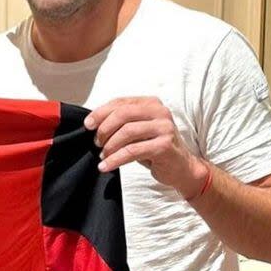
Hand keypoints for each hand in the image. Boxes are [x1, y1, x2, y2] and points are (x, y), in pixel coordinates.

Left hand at [85, 97, 208, 198]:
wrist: (182, 168)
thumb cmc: (154, 148)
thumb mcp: (138, 130)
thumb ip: (122, 122)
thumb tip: (92, 123)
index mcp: (151, 103)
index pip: (120, 102)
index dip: (100, 112)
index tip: (88, 125)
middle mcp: (160, 112)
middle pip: (123, 114)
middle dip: (104, 129)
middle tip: (96, 142)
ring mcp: (164, 128)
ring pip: (127, 132)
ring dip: (109, 146)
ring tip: (102, 155)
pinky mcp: (165, 146)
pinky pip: (132, 151)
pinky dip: (115, 159)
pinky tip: (105, 166)